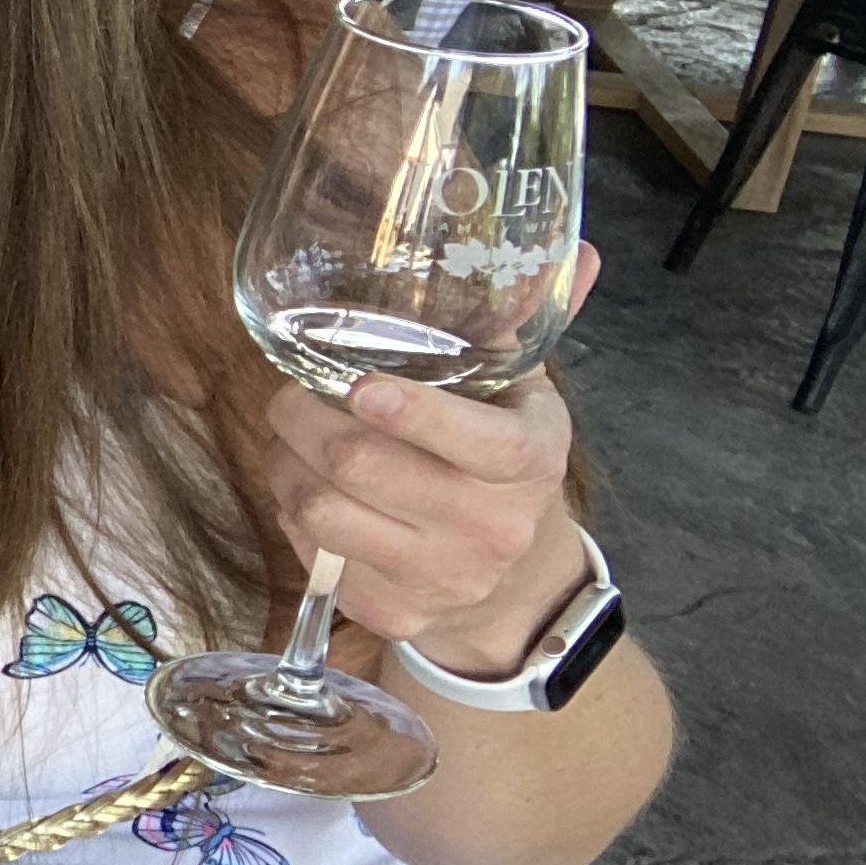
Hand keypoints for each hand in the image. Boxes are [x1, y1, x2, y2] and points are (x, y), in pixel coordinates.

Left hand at [260, 244, 596, 671]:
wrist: (513, 582)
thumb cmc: (499, 459)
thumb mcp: (523, 395)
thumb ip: (530, 323)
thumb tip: (581, 251)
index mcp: (528, 461)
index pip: (474, 442)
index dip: (411, 414)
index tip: (360, 387)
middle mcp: (490, 527)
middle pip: (360, 465)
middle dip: (301, 418)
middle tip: (288, 394)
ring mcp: (441, 577)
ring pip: (319, 510)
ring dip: (284, 464)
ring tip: (293, 441)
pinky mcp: (391, 613)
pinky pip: (309, 554)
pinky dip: (291, 513)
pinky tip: (309, 492)